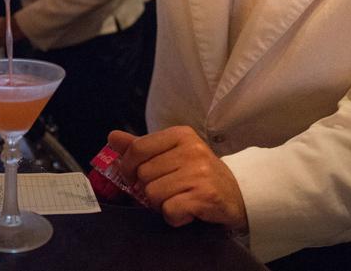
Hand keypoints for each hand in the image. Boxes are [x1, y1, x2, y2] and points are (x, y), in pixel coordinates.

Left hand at [109, 127, 247, 230]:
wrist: (238, 195)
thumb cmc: (199, 174)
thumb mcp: (173, 153)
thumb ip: (142, 147)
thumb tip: (112, 137)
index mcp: (181, 135)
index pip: (138, 148)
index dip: (128, 167)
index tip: (132, 177)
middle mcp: (192, 150)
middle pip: (143, 174)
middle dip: (150, 188)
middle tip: (168, 190)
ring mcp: (199, 173)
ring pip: (153, 194)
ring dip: (161, 204)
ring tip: (178, 199)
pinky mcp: (205, 196)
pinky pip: (169, 210)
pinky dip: (174, 216)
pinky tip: (187, 210)